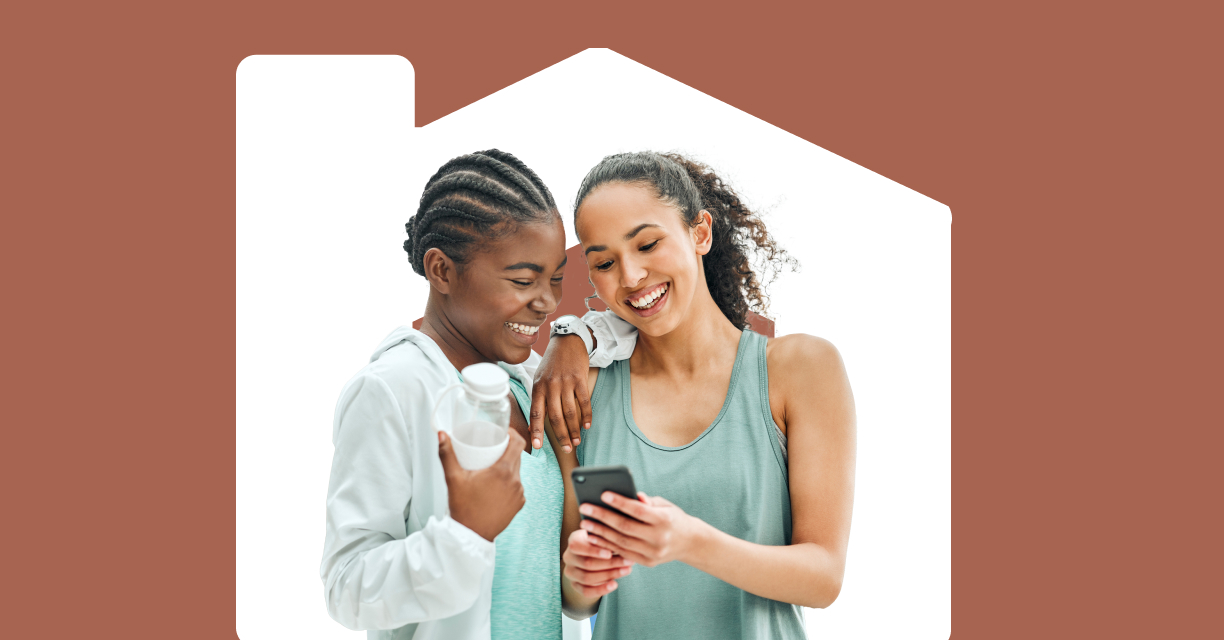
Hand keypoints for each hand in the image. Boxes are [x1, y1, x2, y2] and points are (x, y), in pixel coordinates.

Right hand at [438, 428, 525, 540]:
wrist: (471, 536)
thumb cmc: (463, 507)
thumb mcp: (453, 478)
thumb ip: (447, 454)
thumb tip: (442, 434)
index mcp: (503, 471)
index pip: (518, 443)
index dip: (512, 433)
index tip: (503, 432)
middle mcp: (516, 482)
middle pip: (517, 456)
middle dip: (507, 450)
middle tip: (492, 448)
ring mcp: (519, 494)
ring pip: (517, 472)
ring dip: (508, 467)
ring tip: (493, 466)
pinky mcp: (519, 505)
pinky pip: (517, 487)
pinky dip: (509, 483)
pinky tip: (498, 485)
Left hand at [530, 333, 591, 451]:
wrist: (567, 341)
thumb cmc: (552, 363)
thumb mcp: (540, 378)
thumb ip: (538, 400)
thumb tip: (533, 425)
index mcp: (538, 387)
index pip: (536, 412)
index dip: (536, 430)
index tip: (537, 446)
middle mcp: (551, 386)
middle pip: (555, 417)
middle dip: (561, 436)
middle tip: (566, 449)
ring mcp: (566, 382)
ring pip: (570, 412)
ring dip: (574, 429)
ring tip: (576, 442)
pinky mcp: (580, 379)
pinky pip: (584, 402)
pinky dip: (586, 416)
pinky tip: (587, 426)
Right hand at [563, 528, 632, 596]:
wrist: (591, 556)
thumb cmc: (601, 541)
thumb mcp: (603, 536)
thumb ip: (608, 539)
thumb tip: (624, 543)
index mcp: (573, 541)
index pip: (577, 546)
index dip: (593, 551)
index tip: (610, 553)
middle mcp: (568, 557)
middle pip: (587, 563)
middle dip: (610, 564)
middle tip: (628, 562)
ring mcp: (570, 572)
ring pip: (587, 578)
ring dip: (609, 575)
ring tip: (627, 571)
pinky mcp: (575, 585)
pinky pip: (586, 591)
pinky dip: (601, 589)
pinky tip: (615, 584)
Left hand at [579, 492, 703, 567]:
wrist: (690, 543)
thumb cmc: (673, 518)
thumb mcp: (665, 505)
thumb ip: (647, 501)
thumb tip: (631, 495)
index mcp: (664, 520)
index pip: (638, 511)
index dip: (620, 503)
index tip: (603, 494)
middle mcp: (658, 538)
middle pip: (625, 527)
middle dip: (602, 517)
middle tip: (585, 508)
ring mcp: (652, 553)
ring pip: (620, 542)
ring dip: (600, 533)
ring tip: (585, 523)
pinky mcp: (647, 562)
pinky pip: (623, 553)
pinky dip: (606, 545)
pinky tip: (594, 537)